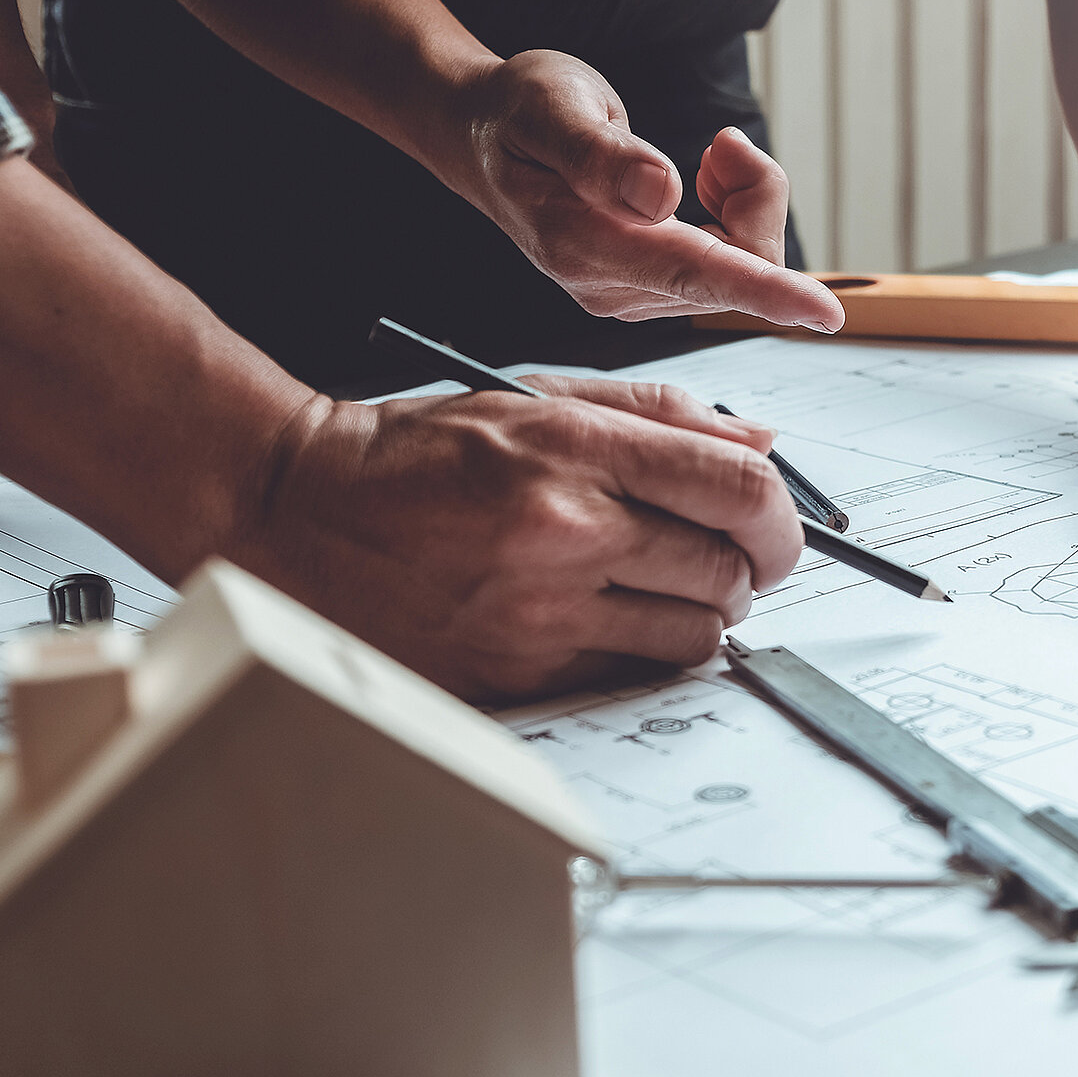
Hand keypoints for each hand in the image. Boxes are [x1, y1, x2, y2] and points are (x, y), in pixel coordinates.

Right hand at [239, 376, 802, 702]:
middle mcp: (563, 531)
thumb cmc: (416, 455)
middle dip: (746, 568)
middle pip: (728, 569)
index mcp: (574, 450)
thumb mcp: (539, 401)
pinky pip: (629, 676)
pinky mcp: (514, 673)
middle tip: (720, 558)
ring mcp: (538, 611)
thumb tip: (760, 446)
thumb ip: (660, 417)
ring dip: (700, 616)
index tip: (775, 526)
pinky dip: (641, 652)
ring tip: (658, 587)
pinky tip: (609, 619)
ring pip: (692, 636)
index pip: (737, 488)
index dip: (781, 516)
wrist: (296, 511)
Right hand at [442, 51, 843, 329]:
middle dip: (752, 201)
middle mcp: (608, 284)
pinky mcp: (647, 289)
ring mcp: (628, 293)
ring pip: (736, 267)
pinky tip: (704, 180)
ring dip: (743, 203)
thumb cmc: (518, 113)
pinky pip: (727, 265)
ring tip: (711, 154)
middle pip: (730, 269)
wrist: (484, 137)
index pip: (692, 272)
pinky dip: (735, 215)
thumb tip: (661, 195)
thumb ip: (601, 154)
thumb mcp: (551, 106)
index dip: (762, 288)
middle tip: (724, 143)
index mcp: (582, 242)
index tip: (823, 311)